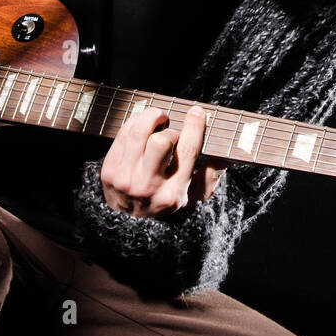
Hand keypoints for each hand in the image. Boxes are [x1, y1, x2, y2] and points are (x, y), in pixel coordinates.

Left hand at [101, 105, 232, 217]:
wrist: (127, 224)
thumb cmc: (165, 204)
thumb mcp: (192, 199)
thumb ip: (211, 176)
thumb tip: (227, 156)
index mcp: (173, 194)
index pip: (187, 153)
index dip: (194, 127)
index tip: (197, 112)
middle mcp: (148, 187)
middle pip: (160, 142)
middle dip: (170, 128)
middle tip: (171, 127)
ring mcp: (125, 179)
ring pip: (138, 134)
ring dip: (150, 118)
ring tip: (157, 117)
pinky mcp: (108, 171)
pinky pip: (122, 135)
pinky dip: (134, 123)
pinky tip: (142, 124)